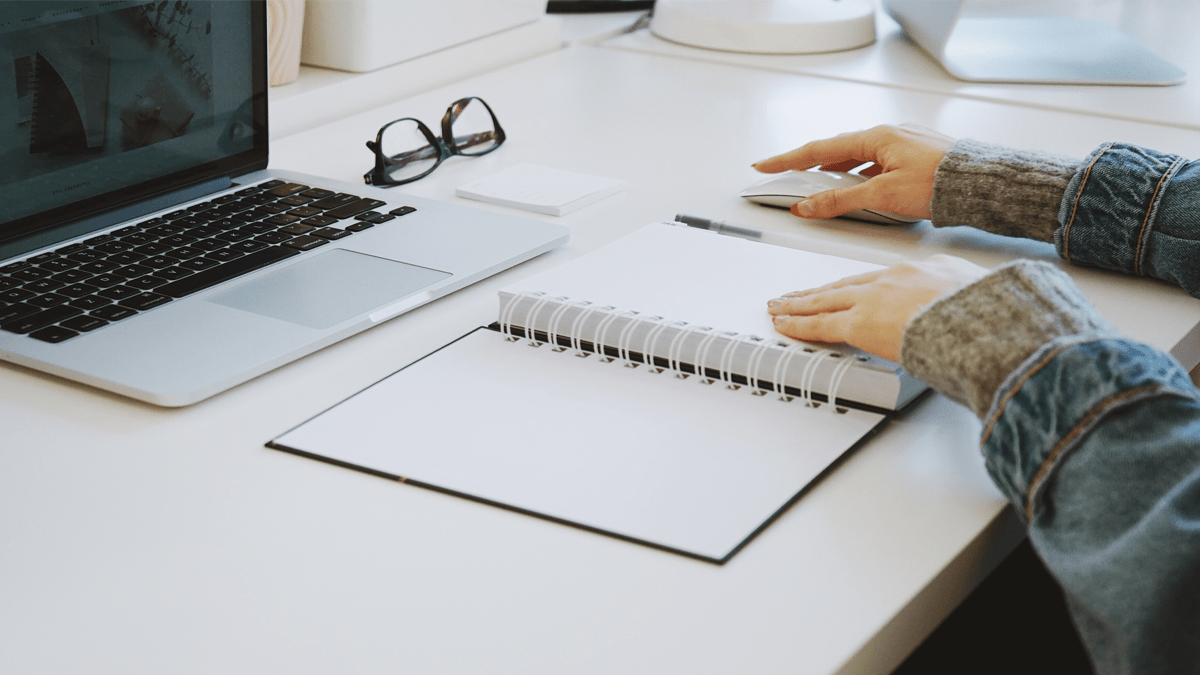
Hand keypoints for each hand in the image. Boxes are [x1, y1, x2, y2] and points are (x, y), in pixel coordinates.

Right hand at [752, 124, 955, 220]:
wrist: (982, 184)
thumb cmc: (941, 183)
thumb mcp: (882, 196)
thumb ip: (840, 201)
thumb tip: (809, 206)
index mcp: (876, 137)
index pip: (819, 150)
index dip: (788, 160)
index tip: (765, 165)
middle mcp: (889, 135)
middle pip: (837, 151)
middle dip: (810, 166)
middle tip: (788, 177)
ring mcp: (903, 145)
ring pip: (858, 159)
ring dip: (836, 173)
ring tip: (821, 189)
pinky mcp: (916, 157)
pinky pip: (877, 164)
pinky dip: (861, 177)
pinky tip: (862, 190)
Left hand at [766, 255, 988, 361]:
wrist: (983, 322)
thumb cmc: (991, 315)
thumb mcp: (980, 296)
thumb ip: (963, 303)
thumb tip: (969, 315)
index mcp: (923, 270)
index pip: (878, 279)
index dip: (855, 286)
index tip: (844, 290)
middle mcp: (893, 278)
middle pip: (845, 284)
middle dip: (818, 291)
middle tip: (797, 294)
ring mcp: (874, 299)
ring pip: (825, 300)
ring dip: (799, 304)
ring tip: (780, 306)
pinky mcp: (860, 323)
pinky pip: (820, 324)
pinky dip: (798, 324)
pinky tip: (783, 325)